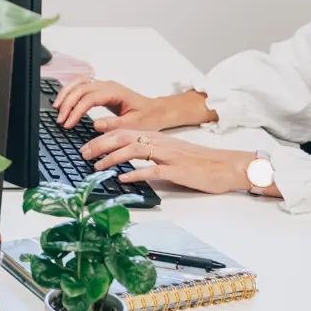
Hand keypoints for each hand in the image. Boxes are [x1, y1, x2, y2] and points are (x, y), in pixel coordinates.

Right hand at [53, 79, 210, 132]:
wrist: (157, 111)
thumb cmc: (148, 117)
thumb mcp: (134, 125)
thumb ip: (114, 124)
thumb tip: (95, 124)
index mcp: (115, 92)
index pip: (89, 98)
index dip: (76, 110)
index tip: (68, 124)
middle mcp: (108, 86)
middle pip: (80, 88)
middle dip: (67, 103)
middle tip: (60, 119)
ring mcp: (104, 85)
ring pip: (79, 83)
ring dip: (66, 94)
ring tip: (56, 108)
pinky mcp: (102, 89)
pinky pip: (82, 84)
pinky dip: (71, 90)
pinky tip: (64, 99)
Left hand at [79, 129, 266, 195]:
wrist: (228, 165)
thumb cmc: (200, 162)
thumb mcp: (171, 153)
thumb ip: (150, 154)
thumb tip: (126, 160)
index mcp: (157, 138)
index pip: (124, 132)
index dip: (102, 138)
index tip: (86, 146)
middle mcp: (160, 143)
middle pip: (124, 137)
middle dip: (100, 144)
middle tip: (83, 154)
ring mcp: (169, 155)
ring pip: (134, 150)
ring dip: (112, 158)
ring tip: (97, 166)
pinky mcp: (177, 169)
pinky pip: (152, 170)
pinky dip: (135, 173)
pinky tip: (122, 178)